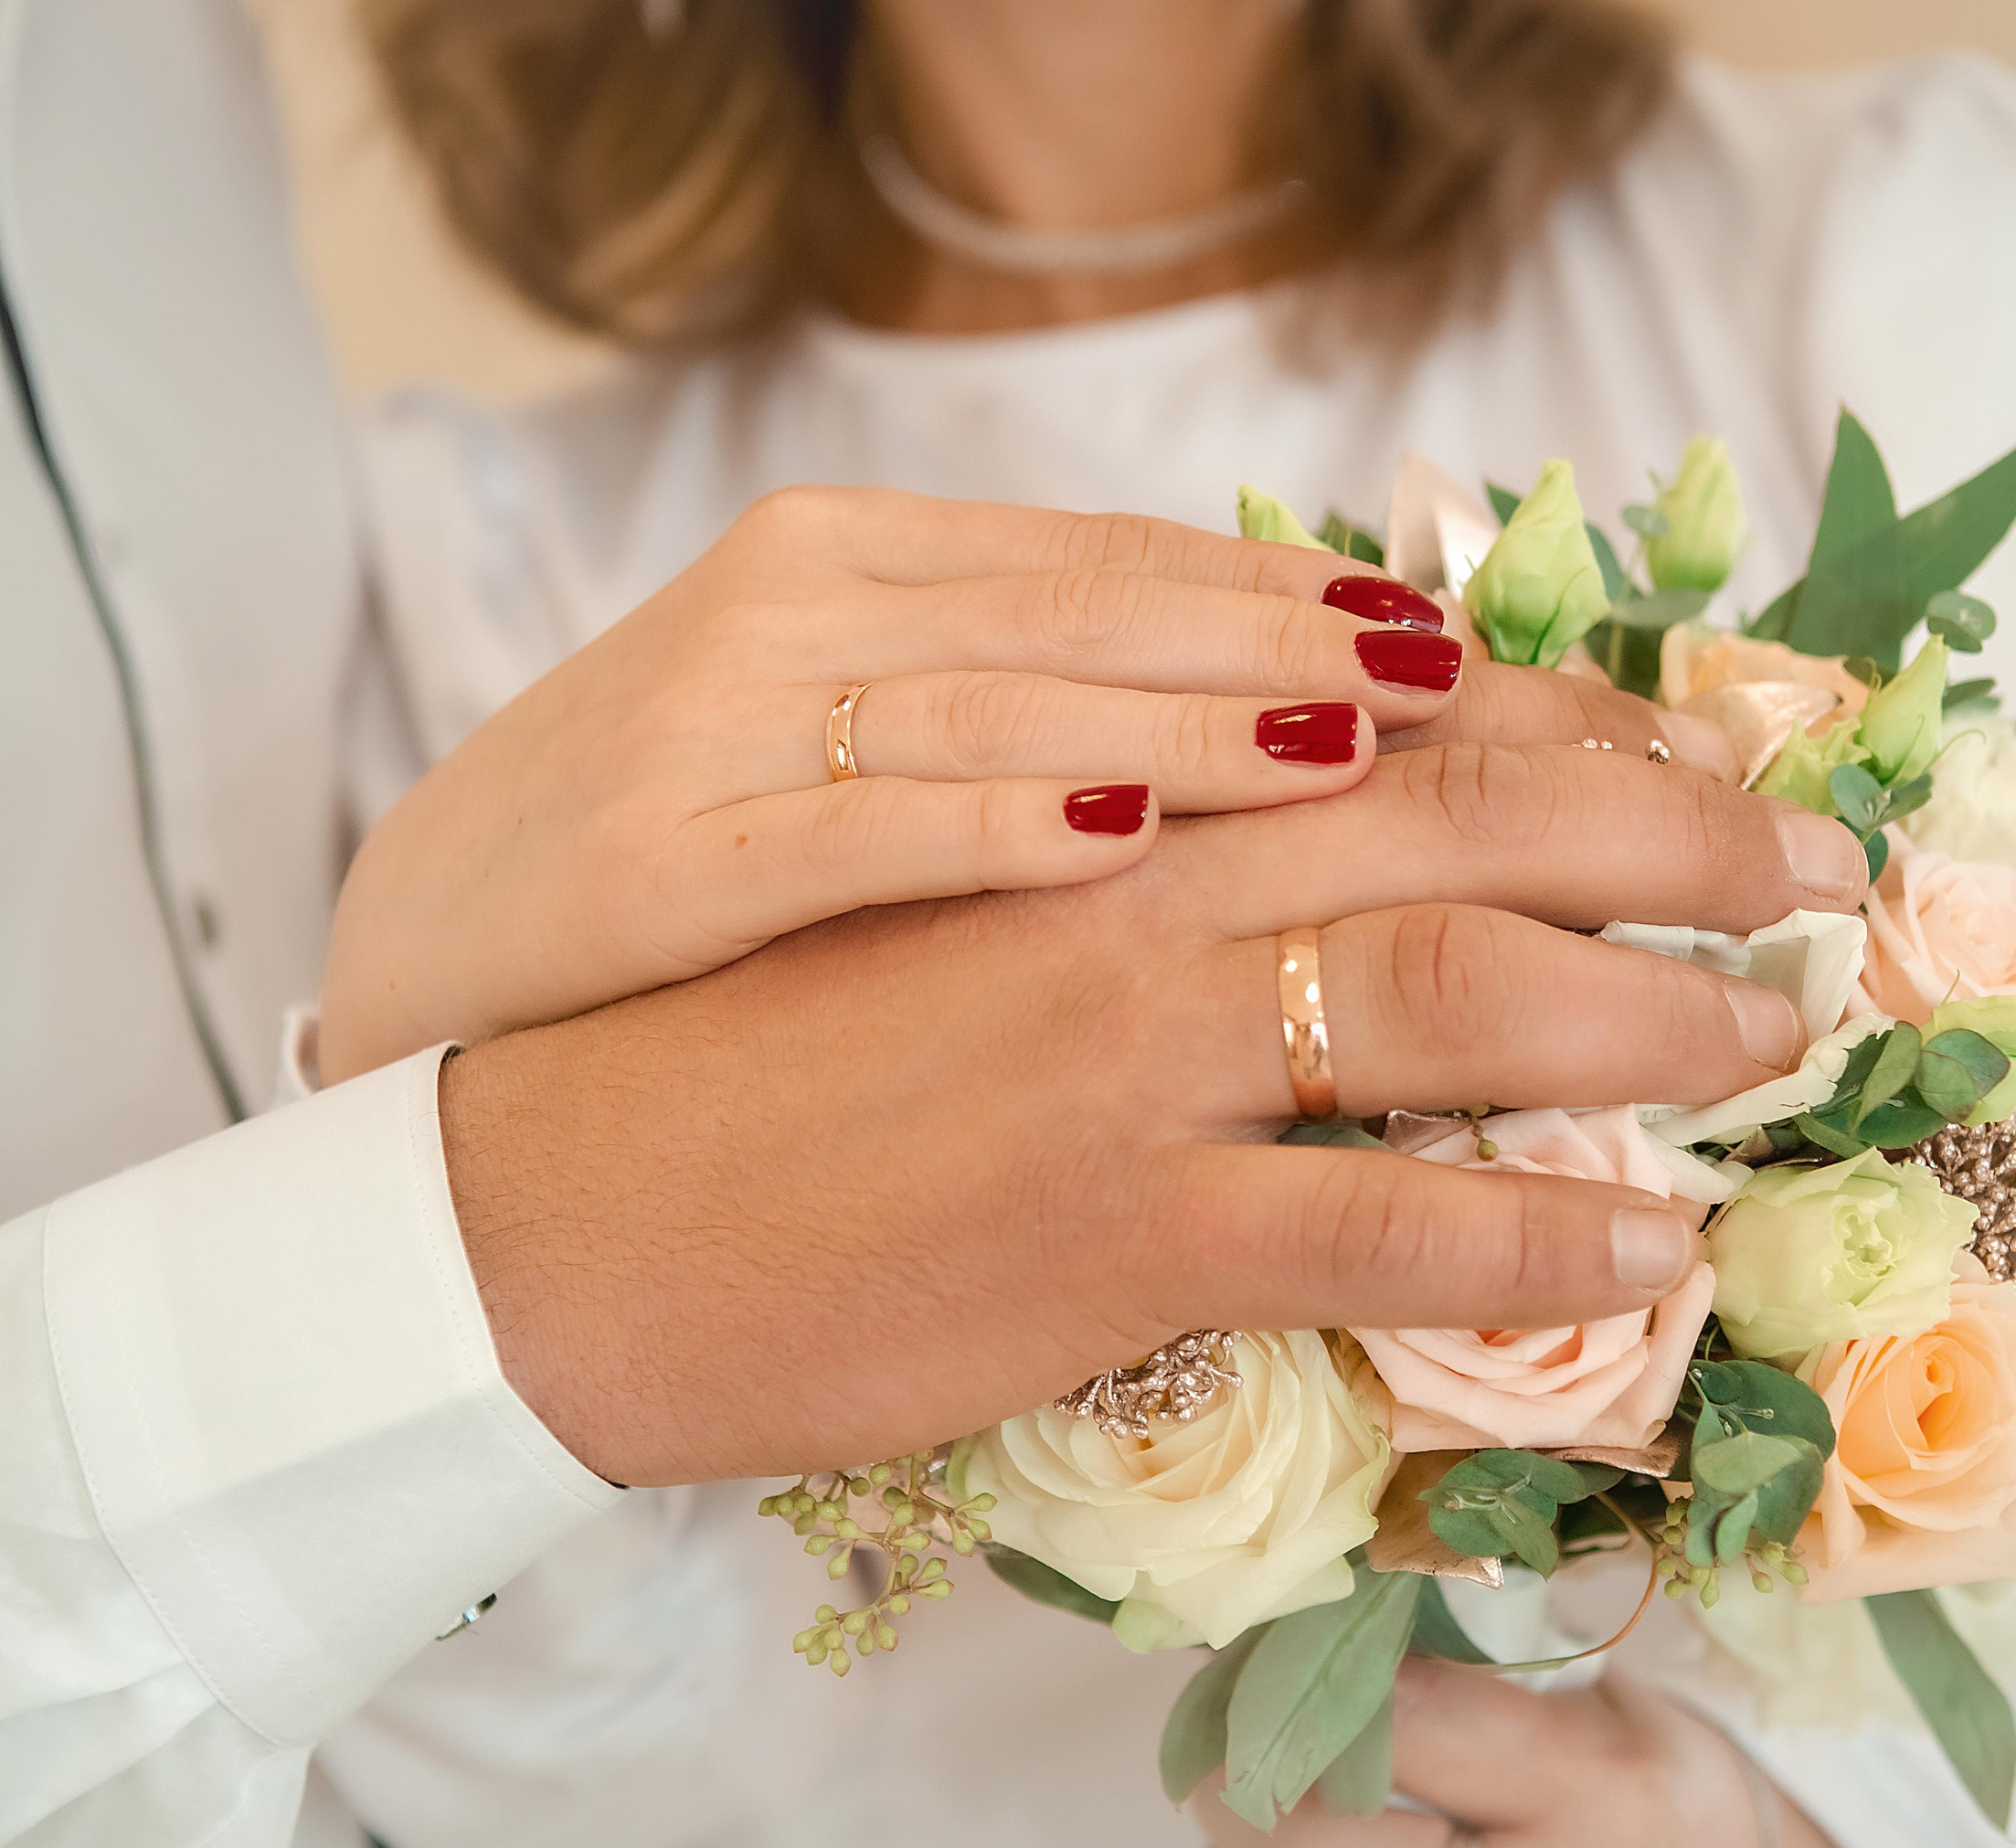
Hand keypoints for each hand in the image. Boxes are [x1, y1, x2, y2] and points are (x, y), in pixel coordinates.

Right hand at [319, 492, 1493, 1081]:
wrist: (436, 1013)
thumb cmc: (680, 912)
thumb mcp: (841, 766)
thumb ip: (1016, 728)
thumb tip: (1231, 743)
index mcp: (850, 567)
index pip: (1118, 561)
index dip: (1298, 594)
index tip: (1461, 642)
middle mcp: (796, 614)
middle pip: (1096, 610)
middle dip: (1305, 645)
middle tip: (1473, 688)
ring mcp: (720, 729)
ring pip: (1001, 699)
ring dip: (1196, 723)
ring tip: (1370, 744)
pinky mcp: (655, 866)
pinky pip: (855, 831)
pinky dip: (994, 826)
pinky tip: (1126, 843)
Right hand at [437, 728, 1865, 1485]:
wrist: (546, 1223)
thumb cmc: (730, 1063)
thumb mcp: (920, 912)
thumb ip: (1097, 868)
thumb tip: (1269, 856)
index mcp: (1089, 801)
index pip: (1389, 716)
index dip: (1579, 718)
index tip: (1696, 742)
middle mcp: (1133, 894)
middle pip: (1475, 810)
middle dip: (1683, 824)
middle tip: (1821, 860)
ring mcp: (1129, 1064)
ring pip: (1464, 991)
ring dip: (1660, 1009)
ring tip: (1777, 1032)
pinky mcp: (1111, 1239)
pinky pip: (1384, 1233)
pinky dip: (1542, 1240)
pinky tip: (1653, 1254)